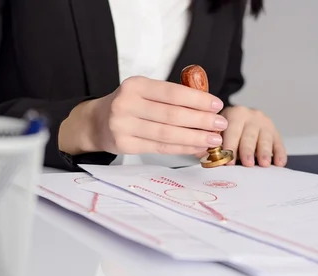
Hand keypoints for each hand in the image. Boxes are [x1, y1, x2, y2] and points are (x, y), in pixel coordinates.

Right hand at [59, 76, 227, 154]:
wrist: (96, 122)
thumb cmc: (130, 105)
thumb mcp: (145, 91)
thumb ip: (171, 96)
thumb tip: (207, 108)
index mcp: (136, 85)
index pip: (172, 92)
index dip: (197, 100)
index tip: (217, 105)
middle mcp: (127, 104)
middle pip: (172, 115)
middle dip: (201, 120)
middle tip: (220, 124)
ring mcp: (123, 126)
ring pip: (167, 134)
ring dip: (194, 137)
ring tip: (213, 139)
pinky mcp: (124, 145)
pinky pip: (160, 147)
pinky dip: (182, 148)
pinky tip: (197, 147)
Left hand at [208, 106, 286, 166]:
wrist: (241, 119)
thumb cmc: (226, 130)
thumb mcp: (217, 131)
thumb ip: (211, 143)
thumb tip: (207, 158)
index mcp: (234, 114)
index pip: (232, 131)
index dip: (230, 147)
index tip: (229, 161)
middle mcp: (250, 116)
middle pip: (249, 135)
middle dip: (248, 150)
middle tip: (247, 163)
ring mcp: (264, 123)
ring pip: (265, 138)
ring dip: (264, 152)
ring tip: (264, 164)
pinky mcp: (275, 132)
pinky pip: (278, 143)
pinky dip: (280, 153)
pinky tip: (280, 163)